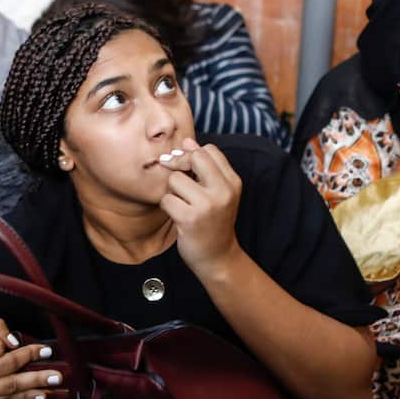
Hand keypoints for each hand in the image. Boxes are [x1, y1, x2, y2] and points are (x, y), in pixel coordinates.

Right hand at [0, 317, 61, 398]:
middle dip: (30, 359)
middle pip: (5, 366)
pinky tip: (43, 394)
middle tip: (48, 354)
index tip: (24, 342)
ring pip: (10, 386)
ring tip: (56, 378)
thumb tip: (15, 340)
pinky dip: (27, 396)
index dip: (10, 344)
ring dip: (36, 382)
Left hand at [158, 138, 243, 277]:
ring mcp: (207, 205)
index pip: (209, 150)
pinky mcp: (190, 218)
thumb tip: (187, 141)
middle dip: (179, 164)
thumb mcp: (219, 193)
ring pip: (175, 180)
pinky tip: (178, 216)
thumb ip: (205, 168)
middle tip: (177, 179)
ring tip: (182, 204)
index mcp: (233, 182)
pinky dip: (167, 207)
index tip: (184, 166)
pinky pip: (166, 200)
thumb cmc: (213, 222)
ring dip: (172, 192)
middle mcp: (223, 191)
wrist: (217, 257)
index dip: (191, 154)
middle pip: (193, 157)